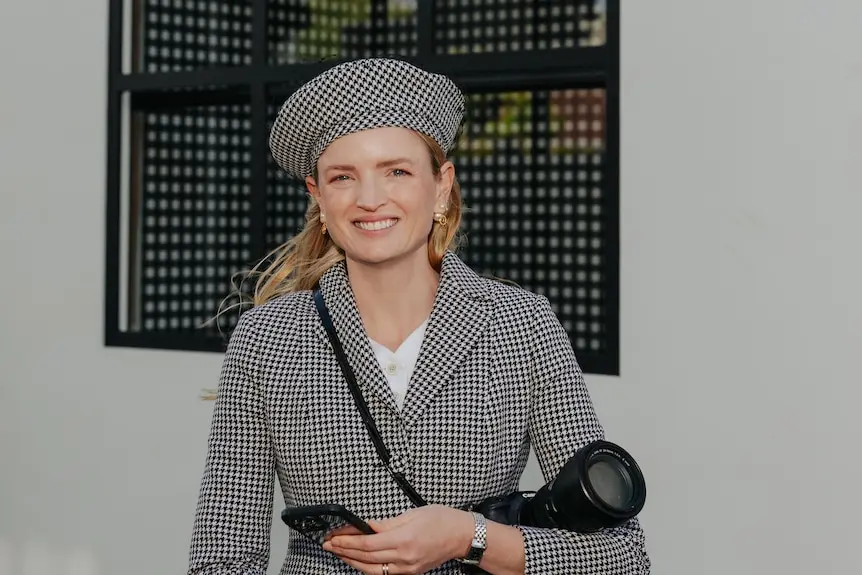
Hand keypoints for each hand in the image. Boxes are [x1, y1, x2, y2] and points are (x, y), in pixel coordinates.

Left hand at [322, 504, 473, 574]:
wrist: (462, 536)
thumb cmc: (441, 520)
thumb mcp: (411, 513)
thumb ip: (385, 523)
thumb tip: (364, 526)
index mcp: (403, 539)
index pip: (366, 543)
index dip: (347, 540)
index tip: (333, 535)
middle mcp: (404, 557)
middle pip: (366, 557)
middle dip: (344, 550)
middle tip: (327, 544)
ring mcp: (407, 569)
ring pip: (371, 570)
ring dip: (352, 562)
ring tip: (338, 553)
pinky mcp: (410, 573)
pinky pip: (383, 573)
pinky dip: (367, 568)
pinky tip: (358, 561)